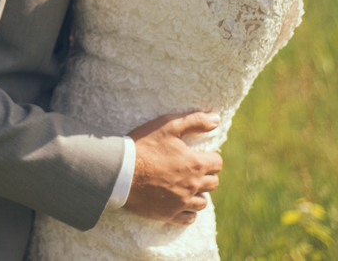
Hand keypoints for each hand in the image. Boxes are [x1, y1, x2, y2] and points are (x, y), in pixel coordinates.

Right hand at [123, 111, 222, 225]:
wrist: (120, 171)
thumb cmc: (143, 146)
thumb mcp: (167, 126)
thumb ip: (194, 121)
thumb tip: (216, 119)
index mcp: (196, 163)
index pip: (217, 163)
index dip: (209, 157)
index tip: (198, 155)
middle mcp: (193, 185)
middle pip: (213, 183)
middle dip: (205, 175)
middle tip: (190, 169)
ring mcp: (182, 202)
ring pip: (202, 202)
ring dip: (198, 193)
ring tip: (185, 186)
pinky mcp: (169, 214)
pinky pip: (189, 218)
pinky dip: (188, 212)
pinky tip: (180, 203)